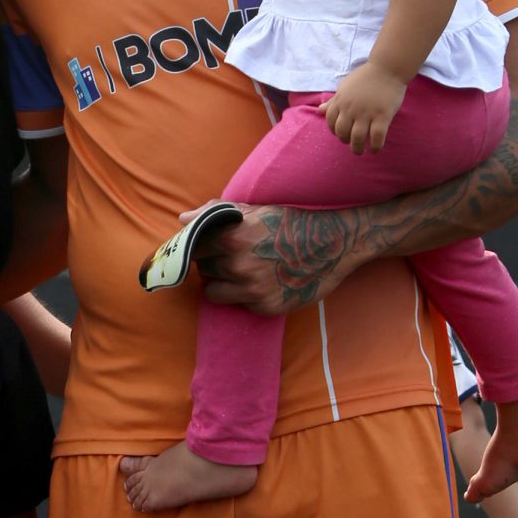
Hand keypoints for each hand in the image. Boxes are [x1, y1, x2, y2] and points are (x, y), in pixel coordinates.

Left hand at [197, 204, 358, 314]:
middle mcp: (239, 265)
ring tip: (246, 270)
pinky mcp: (265, 306)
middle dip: (213, 263)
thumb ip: (215, 213)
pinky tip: (265, 281)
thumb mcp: (255, 211)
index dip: (197, 248)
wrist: (334, 244)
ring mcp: (252, 288)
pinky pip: (239, 304)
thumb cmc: (292, 223)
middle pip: (204, 270)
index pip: (192, 248)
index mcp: (233, 237)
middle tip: (234, 256)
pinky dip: (246, 296)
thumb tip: (183, 218)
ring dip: (223, 283)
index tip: (202, 249)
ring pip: (214, 291)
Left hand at [323, 64, 405, 154]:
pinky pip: (376, 137)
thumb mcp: (345, 87)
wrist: (387, 68)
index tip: (342, 133)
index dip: (334, 130)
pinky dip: (375, 147)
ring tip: (361, 151)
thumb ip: (333, 101)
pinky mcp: (383, 115)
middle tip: (352, 143)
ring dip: (357, 148)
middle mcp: (351, 108)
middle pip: (342, 132)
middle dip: (345, 140)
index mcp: (341, 100)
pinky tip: (375, 149)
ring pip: (357, 138)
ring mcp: (367, 112)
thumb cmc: (366, 77)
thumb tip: (318, 110)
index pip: (330, 121)